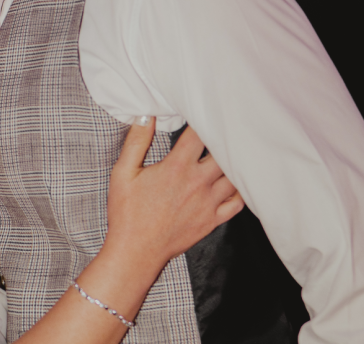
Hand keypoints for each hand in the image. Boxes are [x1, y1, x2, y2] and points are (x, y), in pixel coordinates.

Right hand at [106, 119, 242, 267]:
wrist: (136, 251)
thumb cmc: (127, 213)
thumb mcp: (123, 173)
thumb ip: (136, 142)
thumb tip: (145, 116)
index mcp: (177, 167)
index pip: (199, 135)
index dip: (204, 119)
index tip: (205, 112)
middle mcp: (198, 183)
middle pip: (224, 152)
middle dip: (224, 139)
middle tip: (224, 130)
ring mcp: (209, 203)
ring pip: (234, 176)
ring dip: (233, 162)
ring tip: (232, 152)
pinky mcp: (213, 220)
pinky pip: (238, 202)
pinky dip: (240, 190)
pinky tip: (234, 182)